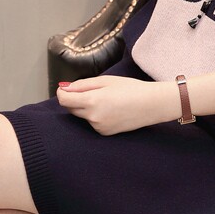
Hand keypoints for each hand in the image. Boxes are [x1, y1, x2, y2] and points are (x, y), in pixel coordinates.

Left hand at [56, 75, 175, 135]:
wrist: (152, 105)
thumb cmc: (131, 88)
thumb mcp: (106, 80)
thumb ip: (82, 84)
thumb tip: (64, 88)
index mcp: (92, 101)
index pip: (63, 100)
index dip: (62, 92)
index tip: (66, 88)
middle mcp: (92, 117)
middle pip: (70, 109)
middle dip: (75, 100)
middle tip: (92, 91)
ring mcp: (98, 127)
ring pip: (82, 116)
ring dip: (86, 108)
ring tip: (107, 100)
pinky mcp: (104, 133)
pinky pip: (92, 123)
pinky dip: (96, 116)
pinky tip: (111, 110)